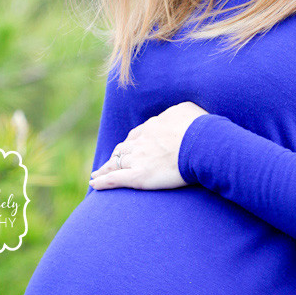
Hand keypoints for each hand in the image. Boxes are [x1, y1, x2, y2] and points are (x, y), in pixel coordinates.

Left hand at [89, 101, 207, 190]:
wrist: (201, 144)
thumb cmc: (200, 128)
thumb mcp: (189, 110)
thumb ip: (180, 112)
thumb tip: (181, 112)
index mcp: (153, 126)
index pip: (138, 135)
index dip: (133, 142)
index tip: (131, 146)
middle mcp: (142, 141)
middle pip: (124, 148)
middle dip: (117, 155)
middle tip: (112, 160)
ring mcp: (138, 158)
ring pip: (116, 162)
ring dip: (106, 167)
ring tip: (99, 173)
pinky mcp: (138, 176)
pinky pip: (115, 179)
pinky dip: (102, 181)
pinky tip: (94, 184)